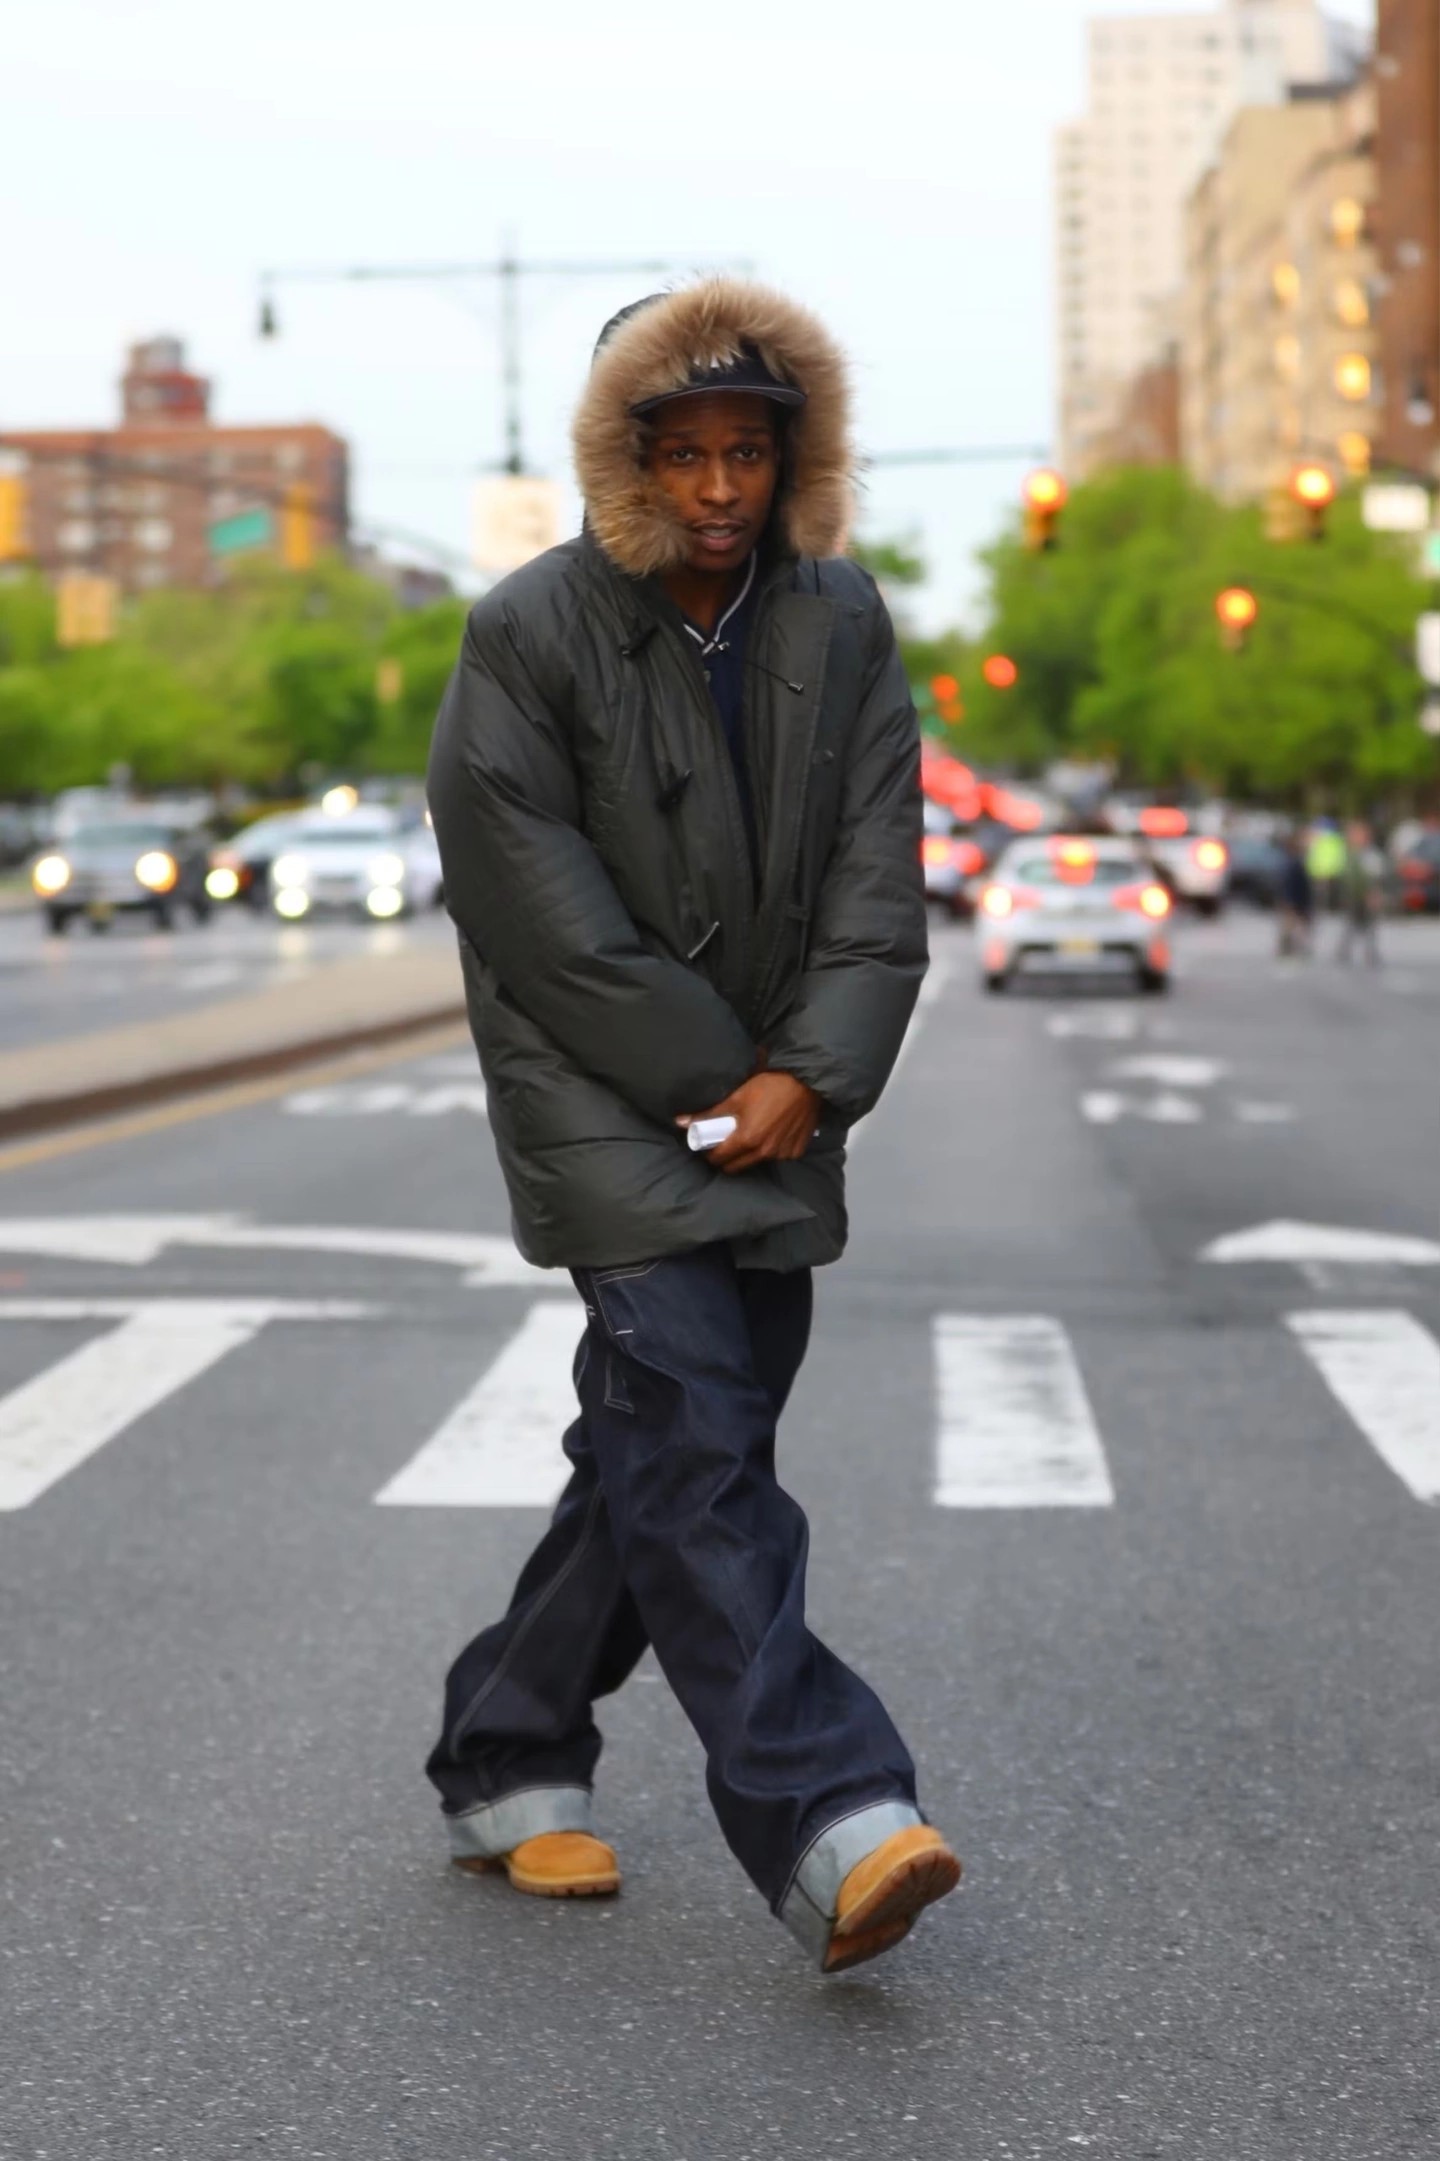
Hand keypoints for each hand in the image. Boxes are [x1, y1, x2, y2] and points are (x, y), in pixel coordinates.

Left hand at [677, 1071, 821, 1173]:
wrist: (806, 1081)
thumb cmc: (769, 1085)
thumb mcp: (736, 1097)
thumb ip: (708, 1114)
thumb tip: (679, 1123)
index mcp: (747, 1140)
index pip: (719, 1160)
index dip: (710, 1154)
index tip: (709, 1145)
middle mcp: (765, 1152)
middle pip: (736, 1167)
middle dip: (727, 1159)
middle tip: (726, 1143)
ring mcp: (782, 1154)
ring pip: (756, 1162)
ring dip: (750, 1154)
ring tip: (751, 1134)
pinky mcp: (796, 1151)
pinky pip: (777, 1157)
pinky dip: (771, 1149)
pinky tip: (772, 1133)